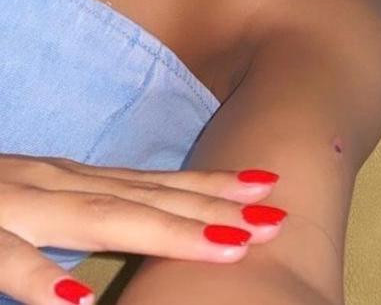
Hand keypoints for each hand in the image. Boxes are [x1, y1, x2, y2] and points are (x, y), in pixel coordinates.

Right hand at [0, 153, 286, 304]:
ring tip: (225, 247)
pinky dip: (40, 279)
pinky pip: (3, 258)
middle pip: (145, 198)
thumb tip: (142, 230)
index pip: (154, 183)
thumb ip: (87, 212)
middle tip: (273, 219)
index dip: (212, 186)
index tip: (267, 188)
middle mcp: (55, 184)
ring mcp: (14, 205)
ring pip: (97, 217)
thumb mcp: (40, 201)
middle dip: (212, 209)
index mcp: (73, 182)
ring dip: (163, 231)